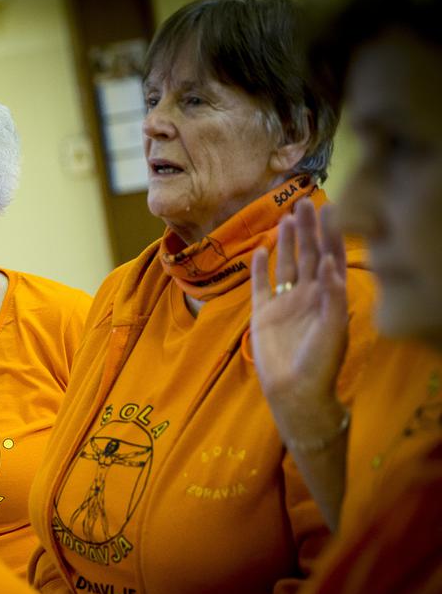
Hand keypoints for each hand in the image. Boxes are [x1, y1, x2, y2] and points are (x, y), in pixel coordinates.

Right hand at [251, 199, 348, 444]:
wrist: (294, 390)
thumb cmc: (321, 362)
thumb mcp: (333, 327)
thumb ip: (331, 294)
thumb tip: (326, 260)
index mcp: (329, 297)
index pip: (331, 258)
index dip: (330, 234)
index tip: (329, 209)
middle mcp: (308, 295)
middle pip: (308, 255)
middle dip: (307, 230)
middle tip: (303, 203)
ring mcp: (285, 303)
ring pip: (286, 265)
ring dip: (286, 243)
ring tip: (285, 219)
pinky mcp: (263, 313)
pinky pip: (261, 285)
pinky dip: (260, 269)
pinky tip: (261, 251)